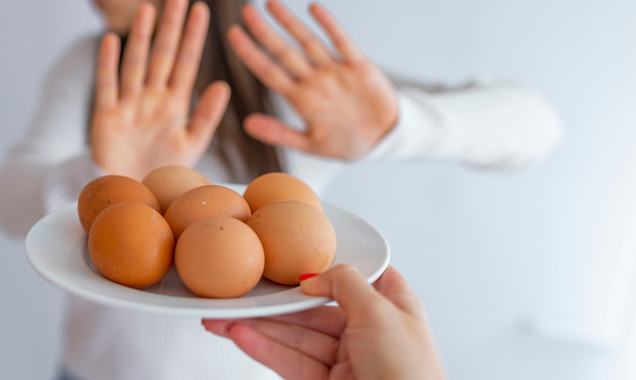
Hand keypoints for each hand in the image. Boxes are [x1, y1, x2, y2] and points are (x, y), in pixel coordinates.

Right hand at [90, 0, 229, 179]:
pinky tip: (111, 40)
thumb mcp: (191, 144)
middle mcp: (152, 99)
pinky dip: (108, 64)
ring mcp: (129, 105)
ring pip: (135, 64)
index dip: (194, 37)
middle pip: (162, 55)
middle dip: (170, 26)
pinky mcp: (106, 117)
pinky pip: (107, 86)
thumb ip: (206, 116)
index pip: (187, 63)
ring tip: (148, 8)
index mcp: (175, 105)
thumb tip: (223, 85)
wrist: (134, 195)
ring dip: (140, 36)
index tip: (202, 9)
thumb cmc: (165, 173)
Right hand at [203, 264, 445, 379]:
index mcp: (392, 306)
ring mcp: (347, 361)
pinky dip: (264, 349)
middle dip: (273, 306)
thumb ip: (345, 283)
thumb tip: (315, 276)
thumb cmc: (411, 376)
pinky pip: (291, 363)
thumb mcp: (381, 312)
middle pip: (312, 311)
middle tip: (240, 297)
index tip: (286, 265)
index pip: (351, 278)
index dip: (320, 271)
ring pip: (295, 339)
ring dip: (259, 328)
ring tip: (225, 319)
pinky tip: (242, 336)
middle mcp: (369, 331)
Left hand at [228, 0, 397, 160]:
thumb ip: (279, 133)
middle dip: (264, 31)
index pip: (269, 72)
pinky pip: (341, 42)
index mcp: (301, 99)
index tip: (233, 34)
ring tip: (270, 2)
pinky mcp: (358, 66)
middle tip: (245, 10)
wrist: (384, 139)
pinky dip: (328, 25)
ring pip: (308, 42)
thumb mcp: (310, 144)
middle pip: (284, 52)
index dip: (250, 53)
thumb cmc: (345, 143)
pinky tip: (313, 8)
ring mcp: (335, 71)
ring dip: (290, 22)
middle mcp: (314, 80)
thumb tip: (246, 124)